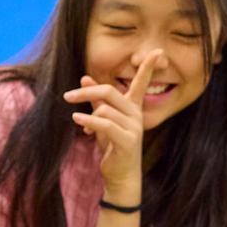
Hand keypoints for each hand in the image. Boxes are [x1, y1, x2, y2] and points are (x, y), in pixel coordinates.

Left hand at [64, 50, 161, 202]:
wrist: (121, 175)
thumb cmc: (113, 146)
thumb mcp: (102, 120)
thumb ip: (95, 100)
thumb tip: (84, 78)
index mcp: (133, 107)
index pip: (142, 83)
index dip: (149, 67)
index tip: (158, 51)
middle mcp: (136, 114)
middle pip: (110, 91)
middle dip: (87, 92)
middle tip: (68, 96)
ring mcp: (134, 127)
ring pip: (105, 109)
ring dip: (87, 114)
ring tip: (77, 121)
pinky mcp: (128, 140)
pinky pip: (106, 124)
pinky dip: (89, 122)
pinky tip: (78, 121)